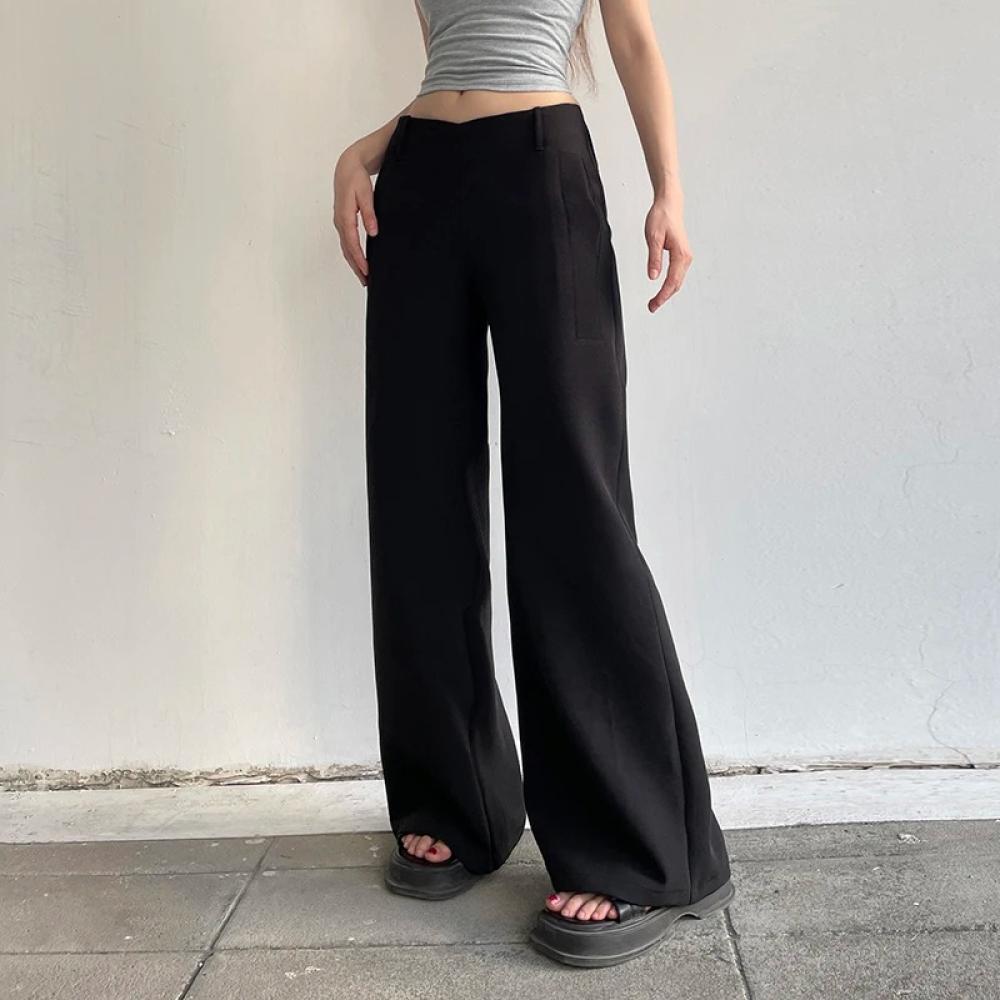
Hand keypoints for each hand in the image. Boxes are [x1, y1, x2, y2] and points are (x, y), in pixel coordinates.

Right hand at [333, 148, 377, 285]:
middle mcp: (340, 222)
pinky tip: (359, 262)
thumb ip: (369, 214)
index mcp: (345, 217)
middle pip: (347, 250)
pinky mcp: (343, 222)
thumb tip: (374, 232)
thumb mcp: (366, 193)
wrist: (346, 167)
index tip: (367, 271)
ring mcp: (340, 223)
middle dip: (356, 267)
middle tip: (366, 282)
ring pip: (346, 248)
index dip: (360, 259)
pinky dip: (352, 254)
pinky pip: (347, 242)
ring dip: (354, 263)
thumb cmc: (356, 178)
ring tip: (364, 277)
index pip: (352, 243)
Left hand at [645, 196, 692, 311]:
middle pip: (676, 285)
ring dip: (667, 293)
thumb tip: (653, 276)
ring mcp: (685, 257)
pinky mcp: (682, 256)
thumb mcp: (653, 238)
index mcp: (681, 254)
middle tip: (651, 307)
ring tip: (654, 301)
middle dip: (664, 298)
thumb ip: (654, 258)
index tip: (653, 305)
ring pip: (677, 281)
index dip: (662, 296)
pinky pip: (677, 275)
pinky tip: (662, 290)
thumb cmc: (662, 217)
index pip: (672, 282)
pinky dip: (670, 285)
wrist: (670, 205)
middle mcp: (686, 257)